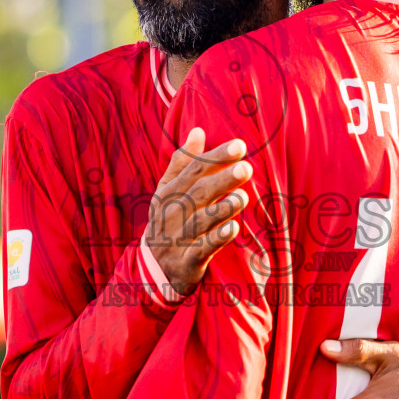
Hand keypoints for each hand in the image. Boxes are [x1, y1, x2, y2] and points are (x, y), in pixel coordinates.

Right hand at [144, 128, 251, 296]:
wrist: (151, 268)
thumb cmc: (168, 221)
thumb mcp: (169, 191)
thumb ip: (183, 162)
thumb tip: (198, 131)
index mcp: (168, 192)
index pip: (193, 169)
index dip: (216, 157)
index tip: (240, 146)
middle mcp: (171, 213)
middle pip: (198, 193)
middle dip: (222, 179)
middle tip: (246, 167)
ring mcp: (178, 238)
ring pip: (200, 221)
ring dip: (222, 209)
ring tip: (243, 197)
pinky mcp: (187, 262)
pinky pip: (202, 250)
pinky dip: (217, 239)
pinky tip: (233, 229)